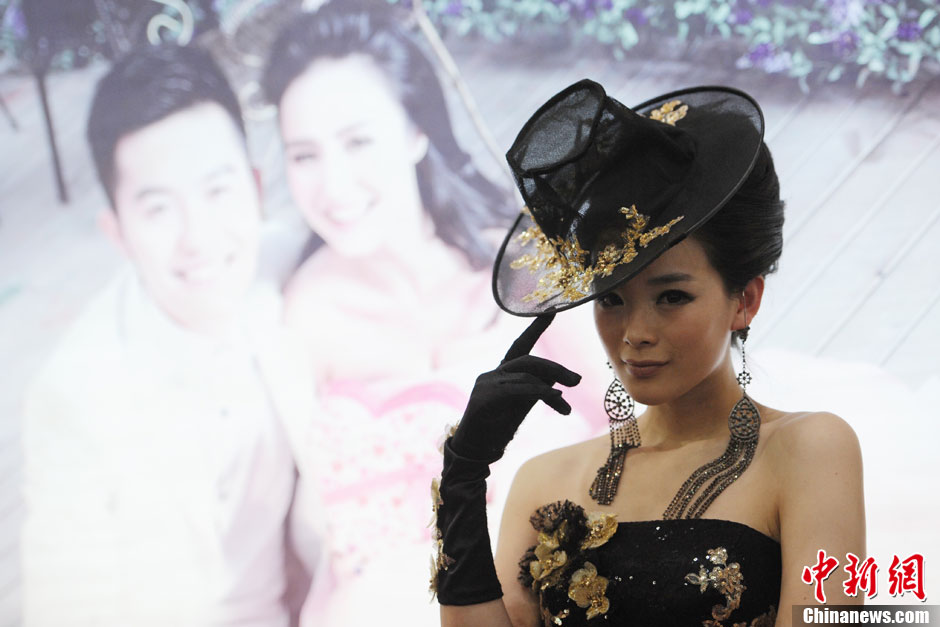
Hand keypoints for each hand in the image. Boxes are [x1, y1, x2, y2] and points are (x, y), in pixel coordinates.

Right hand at [450, 313, 580, 461]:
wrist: (475, 452)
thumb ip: (536, 392)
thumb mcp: (521, 407)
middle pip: (528, 361)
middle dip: (555, 369)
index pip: (521, 345)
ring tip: (566, 405)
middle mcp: (493, 374)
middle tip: (577, 381)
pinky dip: (538, 393)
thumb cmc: (496, 430)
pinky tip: (555, 400)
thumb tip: (557, 383)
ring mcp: (486, 383)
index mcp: (502, 374)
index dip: (536, 327)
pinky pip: (517, 390)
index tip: (552, 310)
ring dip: (551, 388)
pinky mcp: (484, 397)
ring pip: (525, 375)